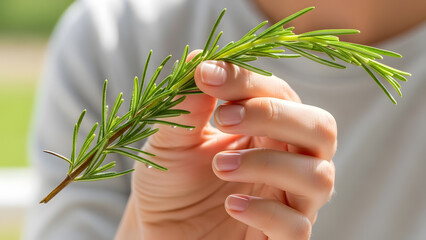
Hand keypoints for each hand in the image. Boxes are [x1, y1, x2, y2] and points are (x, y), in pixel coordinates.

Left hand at [115, 51, 335, 239]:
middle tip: (225, 118)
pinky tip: (231, 204)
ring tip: (219, 166)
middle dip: (274, 116)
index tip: (207, 75)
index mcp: (266, 131)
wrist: (158, 229)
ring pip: (319, 177)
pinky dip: (266, 211)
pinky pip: (297, 227)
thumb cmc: (170, 182)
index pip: (280, 95)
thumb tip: (201, 59)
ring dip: (268, 164)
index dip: (249, 82)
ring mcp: (290, 202)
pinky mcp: (281, 239)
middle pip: (321, 129)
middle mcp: (288, 162)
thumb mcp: (172, 141)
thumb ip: (189, 106)